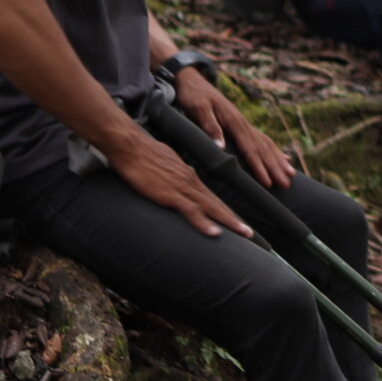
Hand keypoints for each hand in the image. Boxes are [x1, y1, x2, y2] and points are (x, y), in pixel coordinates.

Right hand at [106, 126, 254, 238]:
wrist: (130, 146)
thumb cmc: (143, 154)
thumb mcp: (165, 165)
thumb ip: (174, 175)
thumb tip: (177, 182)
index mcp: (190, 176)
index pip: (212, 197)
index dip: (225, 211)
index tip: (237, 223)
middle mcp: (191, 182)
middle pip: (217, 205)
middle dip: (235, 220)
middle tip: (251, 234)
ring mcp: (182, 188)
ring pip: (211, 208)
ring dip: (229, 222)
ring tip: (245, 234)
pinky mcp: (170, 194)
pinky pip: (190, 211)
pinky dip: (204, 223)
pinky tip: (215, 233)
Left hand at [175, 71, 296, 189]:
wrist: (192, 80)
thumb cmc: (193, 96)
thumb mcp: (197, 109)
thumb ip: (210, 126)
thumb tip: (221, 146)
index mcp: (234, 121)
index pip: (250, 148)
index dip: (259, 167)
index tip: (267, 183)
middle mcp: (243, 124)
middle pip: (263, 149)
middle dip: (275, 168)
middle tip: (287, 184)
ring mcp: (243, 124)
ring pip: (267, 145)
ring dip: (279, 161)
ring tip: (291, 175)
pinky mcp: (241, 125)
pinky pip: (262, 140)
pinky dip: (275, 151)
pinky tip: (284, 158)